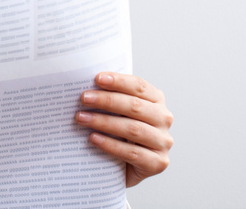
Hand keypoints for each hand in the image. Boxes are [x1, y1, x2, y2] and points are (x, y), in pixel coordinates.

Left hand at [76, 72, 173, 186]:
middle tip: (84, 98)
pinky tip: (93, 138)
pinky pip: (132, 153)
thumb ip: (110, 98)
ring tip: (82, 118)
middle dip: (107, 100)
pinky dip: (110, 145)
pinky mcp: (158, 163)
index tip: (97, 78)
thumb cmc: (119, 133)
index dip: (119, 81)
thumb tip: (86, 87)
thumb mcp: (118, 112)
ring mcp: (163, 142)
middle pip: (135, 106)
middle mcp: (163, 119)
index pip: (139, 86)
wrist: (126, 168)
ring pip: (133, 129)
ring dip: (104, 122)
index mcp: (156, 101)